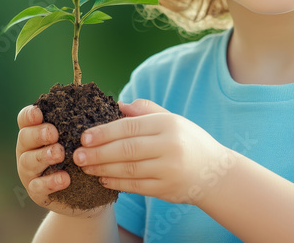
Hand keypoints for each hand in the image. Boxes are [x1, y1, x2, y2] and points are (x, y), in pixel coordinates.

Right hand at [15, 104, 110, 217]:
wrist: (86, 194)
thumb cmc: (85, 157)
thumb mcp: (87, 138)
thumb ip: (94, 120)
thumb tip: (122, 105)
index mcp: (38, 130)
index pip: (26, 118)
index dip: (30, 114)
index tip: (40, 113)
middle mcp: (29, 149)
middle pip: (24, 137)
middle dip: (38, 134)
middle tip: (54, 133)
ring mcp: (30, 171)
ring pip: (28, 161)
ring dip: (43, 156)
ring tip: (59, 154)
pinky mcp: (37, 192)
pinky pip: (38, 186)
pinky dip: (50, 182)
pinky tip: (64, 179)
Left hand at [72, 99, 234, 205]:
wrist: (215, 173)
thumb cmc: (188, 141)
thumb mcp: (172, 119)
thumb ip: (146, 111)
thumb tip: (118, 105)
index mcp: (168, 124)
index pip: (130, 127)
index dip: (104, 133)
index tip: (84, 137)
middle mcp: (169, 146)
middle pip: (126, 150)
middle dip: (98, 153)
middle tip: (78, 155)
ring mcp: (168, 169)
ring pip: (128, 170)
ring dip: (102, 169)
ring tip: (86, 167)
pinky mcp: (166, 188)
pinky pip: (135, 186)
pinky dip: (116, 183)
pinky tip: (103, 178)